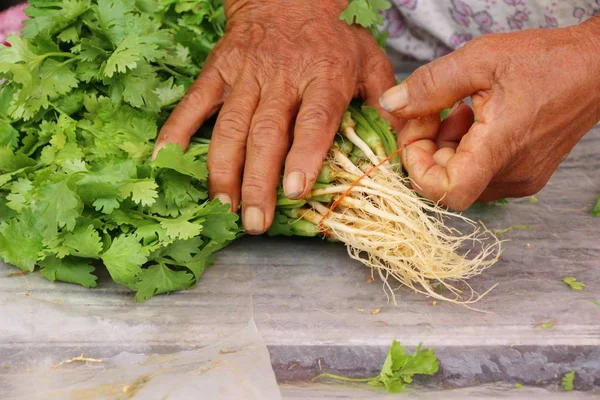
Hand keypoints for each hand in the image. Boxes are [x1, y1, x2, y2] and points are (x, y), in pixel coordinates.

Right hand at [153, 0, 397, 233]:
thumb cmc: (331, 36)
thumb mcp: (368, 57)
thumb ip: (384, 96)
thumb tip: (399, 137)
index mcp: (324, 76)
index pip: (314, 119)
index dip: (304, 155)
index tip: (296, 190)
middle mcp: (282, 78)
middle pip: (266, 134)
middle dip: (258, 181)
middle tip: (255, 222)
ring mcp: (245, 75)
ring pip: (229, 126)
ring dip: (222, 169)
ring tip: (222, 206)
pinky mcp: (218, 71)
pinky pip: (194, 103)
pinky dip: (177, 131)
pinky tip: (166, 160)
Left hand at [379, 17, 599, 210]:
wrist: (598, 67)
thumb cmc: (546, 60)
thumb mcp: (479, 60)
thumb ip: (430, 86)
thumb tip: (391, 105)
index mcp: (500, 149)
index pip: (446, 193)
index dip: (418, 170)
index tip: (414, 135)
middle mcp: (512, 174)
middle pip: (447, 183)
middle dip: (426, 149)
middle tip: (429, 112)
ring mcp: (520, 178)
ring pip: (461, 177)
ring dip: (445, 147)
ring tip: (457, 110)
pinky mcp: (525, 174)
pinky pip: (479, 172)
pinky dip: (464, 149)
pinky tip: (473, 118)